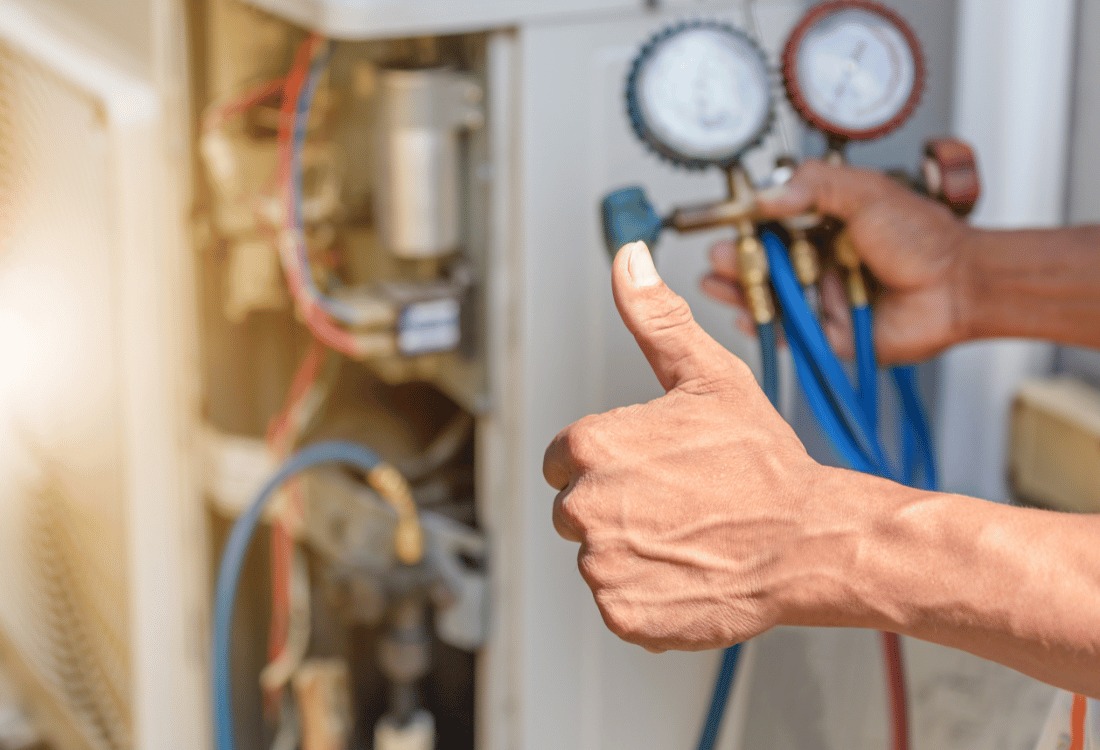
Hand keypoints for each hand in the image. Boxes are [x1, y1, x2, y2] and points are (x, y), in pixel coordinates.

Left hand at [543, 242, 831, 652]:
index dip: (609, 462)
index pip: (562, 459)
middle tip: (678, 502)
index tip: (651, 467)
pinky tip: (688, 571)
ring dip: (633, 550)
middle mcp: (585, 507)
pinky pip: (619, 601)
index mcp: (590, 447)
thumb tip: (628, 259)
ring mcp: (603, 566)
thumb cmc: (763, 463)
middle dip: (616, 506)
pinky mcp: (624, 613)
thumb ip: (655, 318)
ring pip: (598, 556)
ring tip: (689, 535)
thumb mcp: (709, 376)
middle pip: (575, 508)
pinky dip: (647, 594)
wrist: (810, 541)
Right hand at [702, 160, 975, 363]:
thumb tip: (764, 196)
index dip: (746, 226)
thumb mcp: (865, 192)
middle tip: (716, 257)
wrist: (959, 285)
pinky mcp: (828, 334)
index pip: (773, 225)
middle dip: (734, 261)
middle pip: (763, 264)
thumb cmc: (922, 237)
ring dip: (739, 291)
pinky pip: (788, 333)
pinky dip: (763, 327)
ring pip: (770, 298)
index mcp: (825, 226)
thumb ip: (815, 186)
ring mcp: (821, 298)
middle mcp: (819, 262)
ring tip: (715, 282)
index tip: (725, 224)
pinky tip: (743, 314)